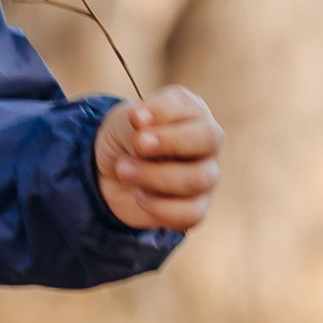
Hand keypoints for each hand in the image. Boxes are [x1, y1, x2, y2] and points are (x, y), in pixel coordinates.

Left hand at [97, 86, 221, 230]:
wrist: (113, 171)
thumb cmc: (127, 136)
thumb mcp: (124, 120)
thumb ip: (136, 120)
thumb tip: (141, 121)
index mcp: (193, 112)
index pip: (195, 110)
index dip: (164, 114)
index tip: (135, 118)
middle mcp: (207, 143)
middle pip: (209, 140)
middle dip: (169, 143)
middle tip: (137, 145)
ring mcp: (206, 176)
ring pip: (198, 178)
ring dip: (154, 176)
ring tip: (123, 170)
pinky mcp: (196, 207)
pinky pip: (191, 213)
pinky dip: (160, 207)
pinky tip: (139, 195)